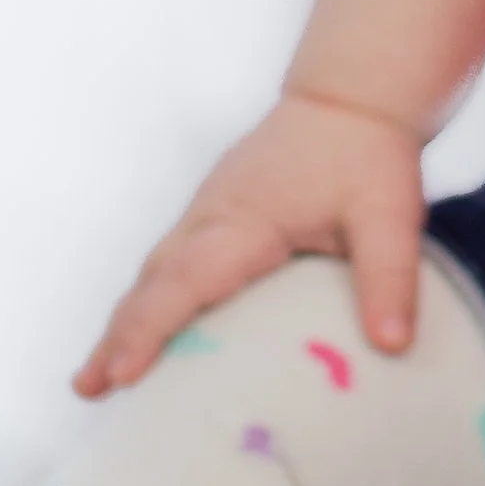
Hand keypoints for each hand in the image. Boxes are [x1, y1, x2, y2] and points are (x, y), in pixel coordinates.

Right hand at [72, 90, 425, 397]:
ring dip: (127, 321)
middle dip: (117, 337)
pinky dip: (150, 299)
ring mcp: (208, 212)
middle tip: (89, 390)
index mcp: (244, 220)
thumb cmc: (369, 154)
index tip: (118, 374)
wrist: (351, 95)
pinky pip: (171, 262)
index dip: (148, 331)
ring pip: (154, 272)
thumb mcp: (390, 215)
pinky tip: (151, 333)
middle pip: (151, 282)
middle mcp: (212, 216)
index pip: (183, 282)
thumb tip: (394, 347)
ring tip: (102, 378)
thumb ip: (390, 278)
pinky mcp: (216, 213)